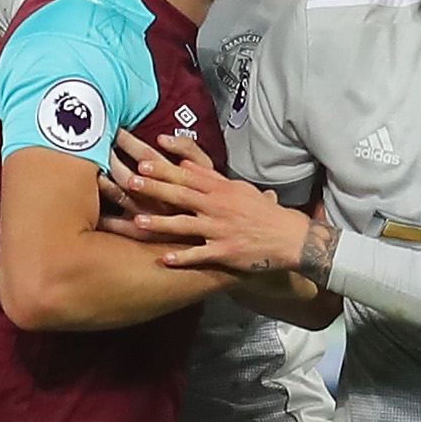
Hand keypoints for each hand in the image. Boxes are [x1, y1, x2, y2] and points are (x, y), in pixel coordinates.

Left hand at [119, 130, 318, 274]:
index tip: (143, 162)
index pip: (187, 176)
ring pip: (186, 224)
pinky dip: (183, 258)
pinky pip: (200, 255)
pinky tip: (165, 259)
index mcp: (220, 189)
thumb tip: (185, 164)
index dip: (165, 169)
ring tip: (138, 222)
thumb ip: (210, 178)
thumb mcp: (238, 189)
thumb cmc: (261, 212)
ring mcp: (221, 230)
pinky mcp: (226, 252)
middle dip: (155, 188)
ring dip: (161, 223)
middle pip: (181, 195)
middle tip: (131, 181)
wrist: (289, 237)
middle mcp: (218, 207)